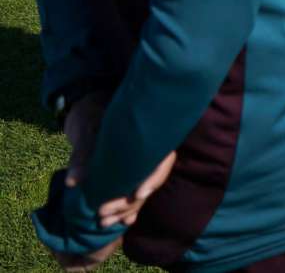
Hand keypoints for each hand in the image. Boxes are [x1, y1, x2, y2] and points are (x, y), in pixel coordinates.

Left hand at [47, 94, 176, 269]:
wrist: (89, 110)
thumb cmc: (92, 114)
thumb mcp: (86, 130)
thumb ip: (82, 155)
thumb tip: (74, 182)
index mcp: (148, 136)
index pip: (162, 159)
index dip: (154, 178)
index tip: (137, 195)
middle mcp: (148, 151)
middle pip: (150, 180)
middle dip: (129, 202)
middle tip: (102, 214)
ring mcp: (140, 163)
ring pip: (141, 190)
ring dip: (125, 210)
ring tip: (102, 223)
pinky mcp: (130, 172)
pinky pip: (134, 191)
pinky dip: (128, 208)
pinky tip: (122, 222)